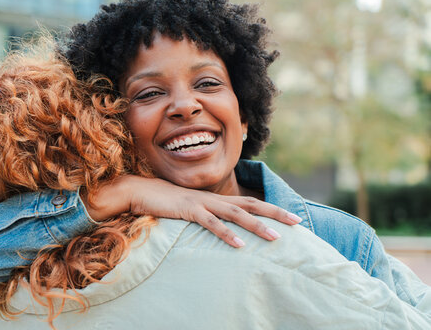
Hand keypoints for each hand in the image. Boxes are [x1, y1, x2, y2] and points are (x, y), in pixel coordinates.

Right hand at [86, 175, 301, 247]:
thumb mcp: (190, 209)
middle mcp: (214, 199)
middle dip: (275, 213)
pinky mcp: (188, 210)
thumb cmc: (164, 202)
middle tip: (297, 222)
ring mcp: (202, 204)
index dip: (271, 209)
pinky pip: (210, 223)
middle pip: (251, 204)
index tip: (291, 217)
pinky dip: (226, 234)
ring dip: (256, 226)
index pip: (250, 202)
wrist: (140, 191)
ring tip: (276, 238)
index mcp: (216, 199)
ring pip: (236, 214)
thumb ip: (206, 216)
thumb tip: (219, 227)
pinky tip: (239, 245)